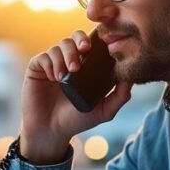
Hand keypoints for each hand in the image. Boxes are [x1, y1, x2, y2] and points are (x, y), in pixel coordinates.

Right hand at [20, 30, 131, 163]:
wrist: (51, 131)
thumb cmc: (76, 121)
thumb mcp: (104, 111)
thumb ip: (120, 96)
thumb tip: (132, 78)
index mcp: (84, 67)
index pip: (90, 45)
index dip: (96, 40)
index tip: (102, 45)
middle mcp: (68, 62)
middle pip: (74, 38)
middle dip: (80, 39)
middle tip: (85, 49)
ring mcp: (52, 64)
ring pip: (59, 46)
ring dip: (66, 54)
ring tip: (70, 71)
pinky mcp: (37, 68)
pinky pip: (43, 57)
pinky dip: (50, 63)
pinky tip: (55, 76)